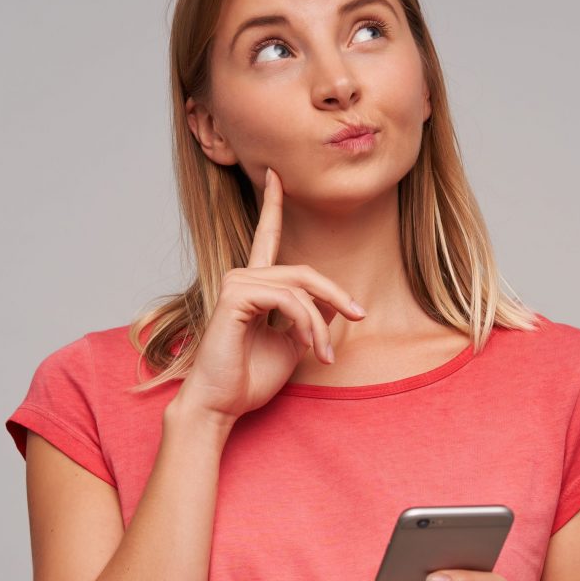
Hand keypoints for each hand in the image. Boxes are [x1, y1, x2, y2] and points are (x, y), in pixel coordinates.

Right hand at [174, 165, 366, 423]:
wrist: (221, 406)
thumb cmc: (248, 380)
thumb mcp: (291, 347)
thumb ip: (309, 321)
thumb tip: (334, 305)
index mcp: (253, 287)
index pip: (266, 239)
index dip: (272, 206)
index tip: (277, 174)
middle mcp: (242, 278)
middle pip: (303, 270)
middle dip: (335, 294)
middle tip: (358, 316)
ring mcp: (236, 284)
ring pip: (299, 286)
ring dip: (319, 322)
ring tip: (324, 353)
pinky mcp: (234, 297)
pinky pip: (287, 299)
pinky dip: (306, 322)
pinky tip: (309, 346)